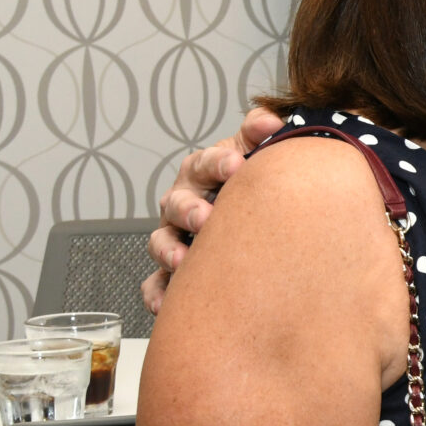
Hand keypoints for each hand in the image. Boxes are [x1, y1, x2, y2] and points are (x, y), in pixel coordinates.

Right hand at [142, 107, 286, 311]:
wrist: (254, 222)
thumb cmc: (250, 184)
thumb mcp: (256, 154)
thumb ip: (260, 134)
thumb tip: (268, 119)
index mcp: (203, 173)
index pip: (204, 163)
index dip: (218, 162)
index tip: (236, 164)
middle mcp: (183, 204)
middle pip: (177, 203)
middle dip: (190, 209)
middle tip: (207, 217)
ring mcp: (175, 238)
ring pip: (161, 243)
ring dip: (169, 251)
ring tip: (183, 261)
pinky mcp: (173, 273)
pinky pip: (156, 284)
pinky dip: (157, 294)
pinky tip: (164, 305)